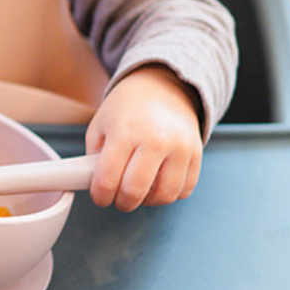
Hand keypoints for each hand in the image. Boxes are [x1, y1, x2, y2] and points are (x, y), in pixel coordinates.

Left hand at [84, 65, 203, 210]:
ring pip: (163, 196)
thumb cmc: (128, 108)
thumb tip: (93, 186)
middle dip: (122, 202)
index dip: (100, 196)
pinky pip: (184, 190)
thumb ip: (93, 158)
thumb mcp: (99, 126)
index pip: (108, 179)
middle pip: (135, 192)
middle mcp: (155, 140)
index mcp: (125, 132)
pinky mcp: (196, 154)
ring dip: (147, 200)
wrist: (162, 87)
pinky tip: (158, 182)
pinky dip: (169, 193)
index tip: (100, 197)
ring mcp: (179, 148)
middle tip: (118, 197)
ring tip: (139, 189)